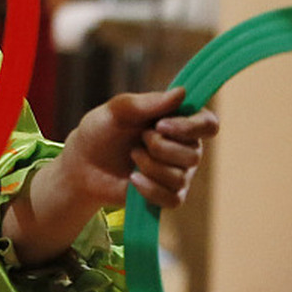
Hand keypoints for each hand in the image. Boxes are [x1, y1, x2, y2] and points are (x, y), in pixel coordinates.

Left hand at [58, 87, 219, 211]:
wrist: (83, 164)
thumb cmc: (101, 131)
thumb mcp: (116, 111)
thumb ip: (146, 103)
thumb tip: (182, 93)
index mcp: (178, 121)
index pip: (208, 123)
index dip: (190, 127)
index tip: (160, 125)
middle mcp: (185, 147)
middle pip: (194, 154)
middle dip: (159, 147)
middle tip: (138, 139)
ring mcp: (179, 173)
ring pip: (180, 177)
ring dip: (148, 166)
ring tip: (132, 156)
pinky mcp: (168, 195)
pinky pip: (172, 198)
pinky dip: (149, 189)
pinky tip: (133, 179)